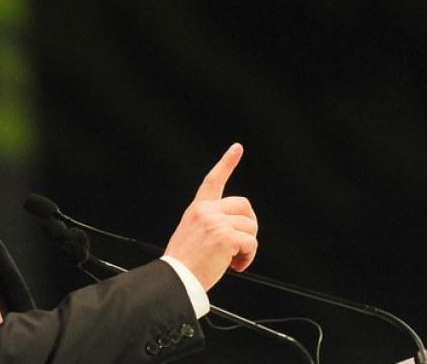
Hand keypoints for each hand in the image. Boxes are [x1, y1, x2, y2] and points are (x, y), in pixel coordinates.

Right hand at [164, 143, 257, 289]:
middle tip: (240, 244)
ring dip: (247, 245)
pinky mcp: (226, 236)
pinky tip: (235, 265)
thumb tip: (237, 227)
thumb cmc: (184, 262)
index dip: (227, 162)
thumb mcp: (192, 233)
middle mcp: (206, 211)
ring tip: (232, 259)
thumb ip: (212, 223)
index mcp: (198, 209)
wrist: (176, 277)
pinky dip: (248, 257)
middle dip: (248, 225)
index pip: (213, 180)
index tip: (237, 148)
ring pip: (250, 227)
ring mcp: (216, 222)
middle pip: (244, 206)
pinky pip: (251, 243)